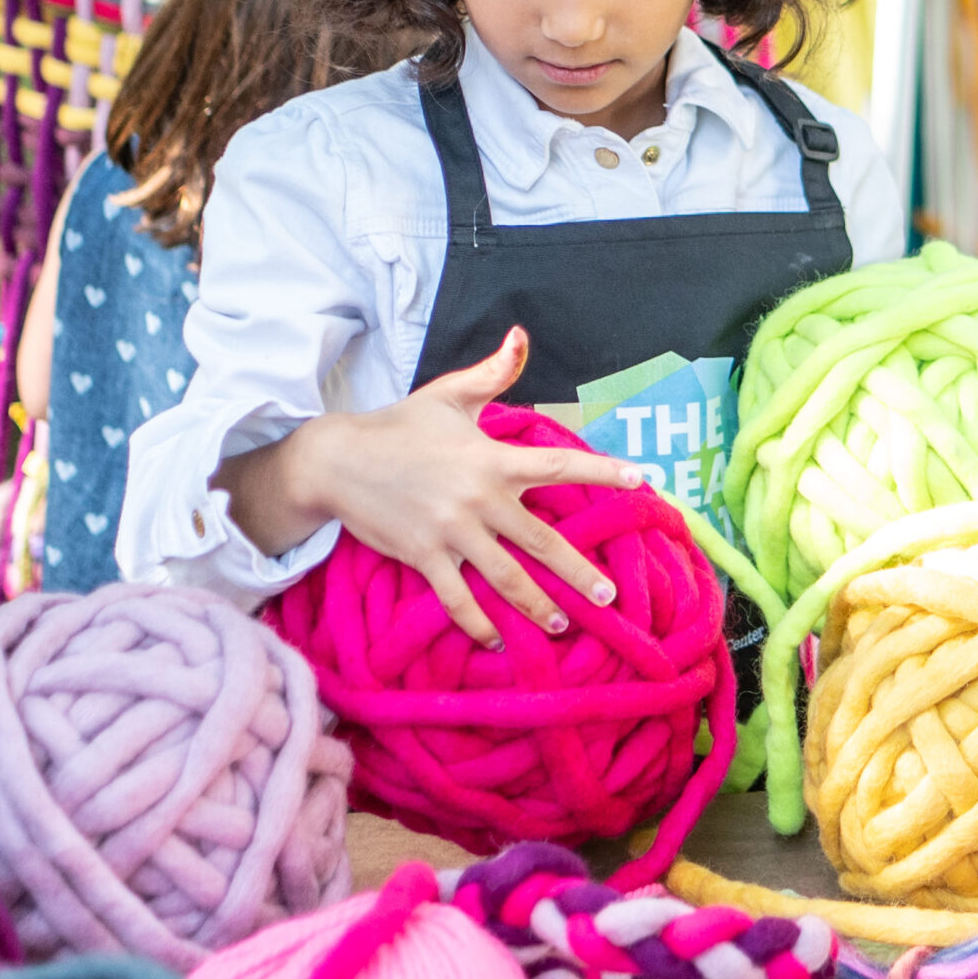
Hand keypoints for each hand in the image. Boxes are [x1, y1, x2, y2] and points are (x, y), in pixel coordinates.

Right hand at [279, 327, 645, 647]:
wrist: (335, 460)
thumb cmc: (398, 426)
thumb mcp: (449, 395)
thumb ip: (493, 373)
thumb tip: (521, 336)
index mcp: (492, 458)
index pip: (560, 466)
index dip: (603, 473)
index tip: (642, 482)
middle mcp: (479, 498)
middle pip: (542, 540)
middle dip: (579, 572)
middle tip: (611, 596)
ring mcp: (451, 531)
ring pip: (505, 578)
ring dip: (537, 607)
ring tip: (564, 627)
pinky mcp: (423, 556)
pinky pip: (456, 599)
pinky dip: (477, 625)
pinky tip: (496, 642)